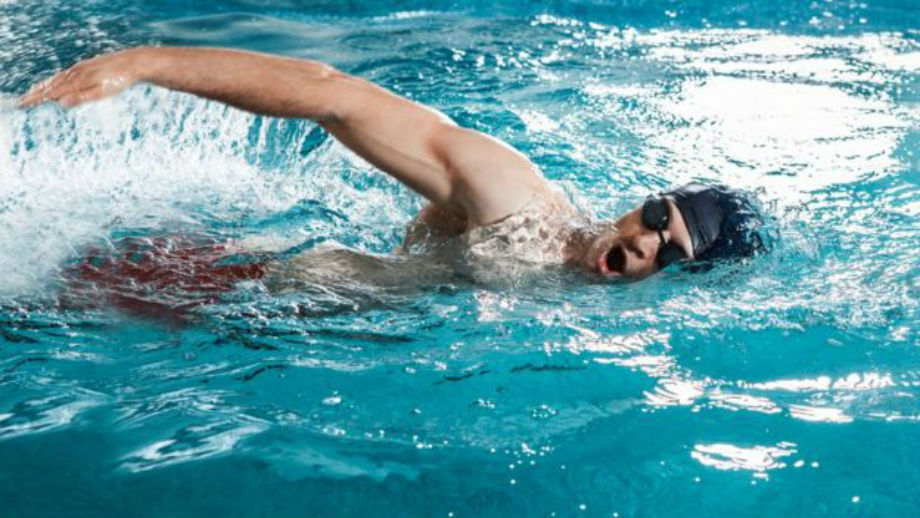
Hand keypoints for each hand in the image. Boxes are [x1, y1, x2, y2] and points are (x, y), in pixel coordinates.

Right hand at [19, 48, 152, 107]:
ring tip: (34, 93)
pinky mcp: (86, 65)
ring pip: (58, 78)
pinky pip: (66, 73)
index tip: (24, 104)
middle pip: (52, 84)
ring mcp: (81, 68)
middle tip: (23, 102)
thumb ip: (82, 97)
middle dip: (37, 93)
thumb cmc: (119, 80)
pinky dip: (56, 79)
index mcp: (78, 81)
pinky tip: (56, 82)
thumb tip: (61, 102)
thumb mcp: (103, 92)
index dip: (37, 98)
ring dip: (44, 86)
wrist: (132, 62)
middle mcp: (76, 73)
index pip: (52, 92)